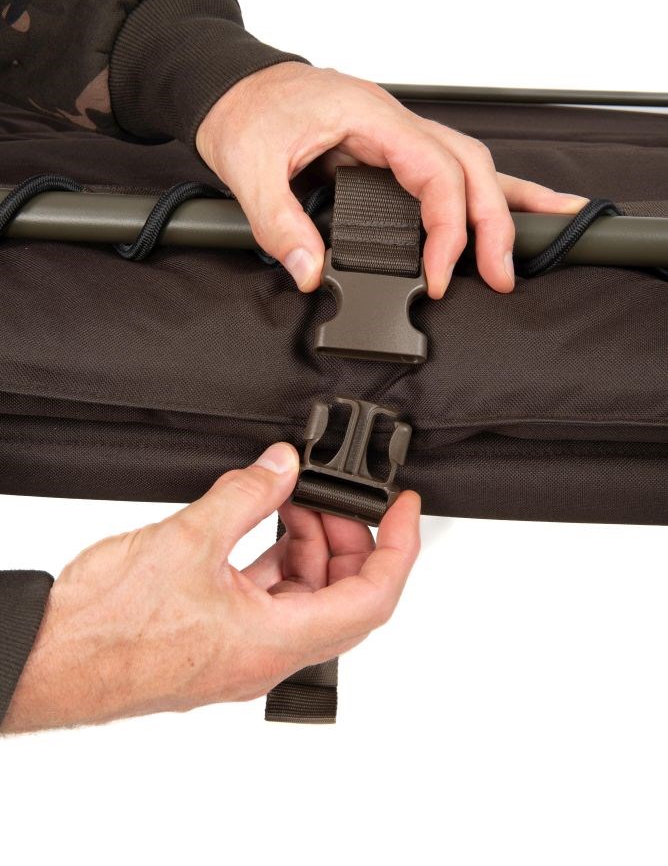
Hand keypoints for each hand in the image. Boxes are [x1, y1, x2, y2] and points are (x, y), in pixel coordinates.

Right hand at [2, 443, 419, 732]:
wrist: (50, 659)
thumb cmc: (105, 628)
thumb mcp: (188, 540)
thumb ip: (247, 495)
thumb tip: (282, 466)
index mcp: (272, 642)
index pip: (370, 599)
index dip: (399, 548)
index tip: (404, 509)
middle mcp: (264, 655)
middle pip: (341, 597)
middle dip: (347, 537)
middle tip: (330, 494)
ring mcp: (240, 650)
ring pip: (303, 597)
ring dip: (308, 546)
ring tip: (290, 499)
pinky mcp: (215, 639)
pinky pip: (266, 598)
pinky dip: (273, 558)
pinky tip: (258, 522)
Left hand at [194, 61, 589, 297]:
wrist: (229, 86)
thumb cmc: (243, 111)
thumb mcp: (248, 167)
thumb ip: (278, 221)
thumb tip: (309, 271)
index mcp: (370, 116)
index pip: (436, 172)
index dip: (446, 229)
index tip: (436, 275)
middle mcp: (393, 121)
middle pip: (470, 165)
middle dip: (493, 223)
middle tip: (501, 274)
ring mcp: (394, 132)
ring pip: (468, 162)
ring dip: (500, 204)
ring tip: (534, 236)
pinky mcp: (387, 148)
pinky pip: (446, 168)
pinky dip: (478, 192)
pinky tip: (503, 208)